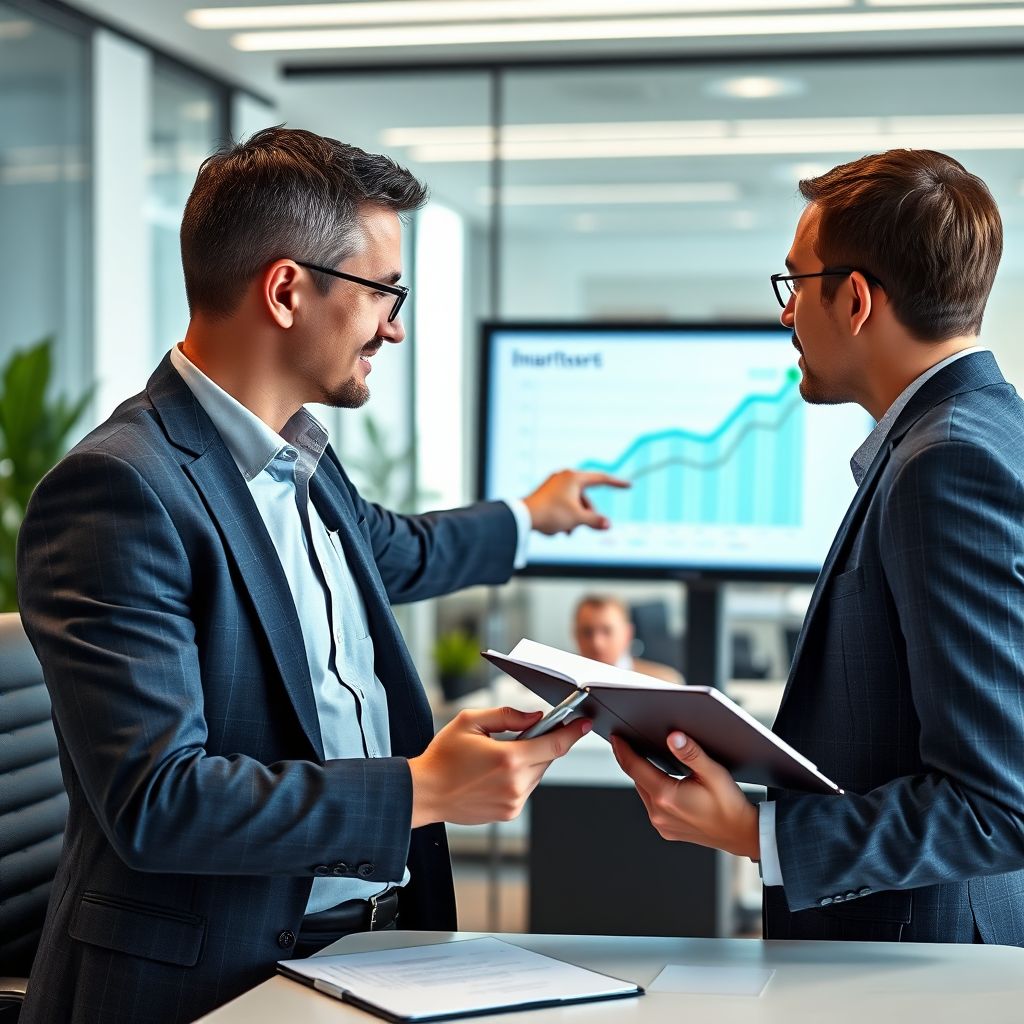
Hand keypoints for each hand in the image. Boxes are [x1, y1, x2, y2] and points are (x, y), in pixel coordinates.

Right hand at [409, 707, 591, 827]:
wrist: (426, 792)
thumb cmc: (444, 757)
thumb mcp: (471, 722)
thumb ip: (508, 716)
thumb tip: (535, 717)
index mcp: (508, 759)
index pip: (554, 744)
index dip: (572, 733)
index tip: (583, 724)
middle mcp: (515, 784)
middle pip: (547, 759)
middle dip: (543, 743)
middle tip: (528, 731)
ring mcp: (513, 801)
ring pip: (537, 774)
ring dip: (530, 760)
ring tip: (502, 754)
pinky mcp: (509, 812)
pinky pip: (526, 788)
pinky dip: (520, 776)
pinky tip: (497, 771)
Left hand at [523, 470, 629, 534]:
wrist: (522, 517)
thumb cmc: (551, 514)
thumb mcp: (577, 519)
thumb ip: (595, 521)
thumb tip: (607, 524)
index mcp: (574, 477)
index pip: (602, 479)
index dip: (617, 484)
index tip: (629, 486)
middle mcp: (564, 477)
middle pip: (585, 497)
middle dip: (588, 514)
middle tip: (589, 528)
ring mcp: (553, 485)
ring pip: (573, 503)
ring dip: (575, 519)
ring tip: (568, 532)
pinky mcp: (545, 494)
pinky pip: (562, 505)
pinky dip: (564, 516)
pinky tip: (558, 530)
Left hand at [611, 732, 759, 859]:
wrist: (742, 834)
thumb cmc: (730, 804)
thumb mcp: (713, 772)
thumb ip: (691, 753)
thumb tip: (673, 737)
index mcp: (667, 797)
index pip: (634, 767)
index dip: (623, 749)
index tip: (616, 737)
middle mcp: (659, 813)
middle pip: (637, 778)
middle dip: (632, 759)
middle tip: (630, 740)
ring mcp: (661, 824)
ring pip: (643, 791)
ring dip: (644, 775)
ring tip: (646, 757)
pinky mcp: (666, 830)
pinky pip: (652, 805)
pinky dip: (653, 790)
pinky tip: (662, 781)